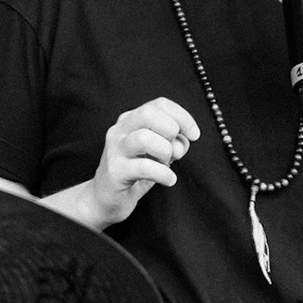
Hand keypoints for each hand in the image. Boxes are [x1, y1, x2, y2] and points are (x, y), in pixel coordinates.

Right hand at [89, 97, 200, 226]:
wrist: (108, 198)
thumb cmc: (136, 171)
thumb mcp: (158, 152)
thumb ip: (173, 142)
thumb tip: (183, 141)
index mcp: (131, 120)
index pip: (159, 104)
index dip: (182, 116)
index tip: (194, 134)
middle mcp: (120, 130)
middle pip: (148, 113)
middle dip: (171, 129)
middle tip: (175, 150)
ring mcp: (115, 149)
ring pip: (144, 138)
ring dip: (165, 152)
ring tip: (167, 164)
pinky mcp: (115, 171)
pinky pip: (144, 167)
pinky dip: (164, 173)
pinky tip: (169, 180)